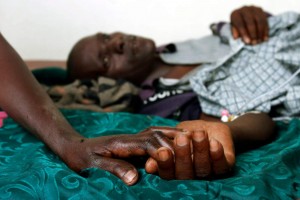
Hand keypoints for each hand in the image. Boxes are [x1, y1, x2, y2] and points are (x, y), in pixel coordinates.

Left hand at [61, 127, 183, 184]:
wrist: (74, 147)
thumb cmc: (81, 157)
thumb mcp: (93, 165)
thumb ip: (114, 168)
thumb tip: (135, 179)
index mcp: (122, 143)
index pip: (148, 143)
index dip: (162, 150)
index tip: (175, 157)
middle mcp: (130, 137)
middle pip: (157, 136)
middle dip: (174, 143)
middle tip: (193, 149)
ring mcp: (132, 138)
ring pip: (157, 133)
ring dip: (173, 135)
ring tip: (192, 138)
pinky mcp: (133, 141)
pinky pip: (153, 135)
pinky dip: (167, 134)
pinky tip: (176, 136)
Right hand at [145, 120, 234, 178]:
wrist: (209, 127)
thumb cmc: (186, 133)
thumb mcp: (171, 137)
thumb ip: (161, 150)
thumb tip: (149, 166)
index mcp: (176, 171)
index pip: (168, 174)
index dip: (165, 165)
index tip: (163, 152)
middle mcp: (191, 176)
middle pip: (185, 174)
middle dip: (182, 156)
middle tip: (181, 138)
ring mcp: (208, 174)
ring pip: (202, 170)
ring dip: (200, 151)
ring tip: (198, 133)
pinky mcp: (224, 168)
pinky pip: (221, 166)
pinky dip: (217, 155)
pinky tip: (214, 143)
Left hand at [230, 5, 268, 44]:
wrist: (244, 17)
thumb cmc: (238, 27)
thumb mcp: (235, 30)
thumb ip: (236, 33)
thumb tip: (236, 38)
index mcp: (235, 14)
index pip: (240, 24)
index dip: (244, 33)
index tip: (248, 42)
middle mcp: (244, 10)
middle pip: (250, 21)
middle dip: (253, 33)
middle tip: (255, 43)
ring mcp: (253, 9)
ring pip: (259, 20)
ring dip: (260, 32)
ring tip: (260, 41)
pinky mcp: (261, 11)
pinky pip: (265, 21)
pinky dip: (265, 30)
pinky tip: (265, 38)